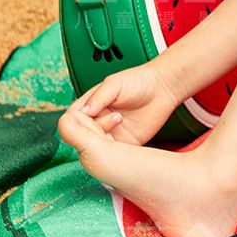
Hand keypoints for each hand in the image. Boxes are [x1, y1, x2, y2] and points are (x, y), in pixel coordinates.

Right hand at [65, 62, 182, 146]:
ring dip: (104, 139)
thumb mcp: (115, 84)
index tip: (88, 117)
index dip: (76, 122)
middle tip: (111, 117)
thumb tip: (83, 112)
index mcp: (90, 106)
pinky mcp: (125, 144)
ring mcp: (111, 134)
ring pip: (97, 148)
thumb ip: (99, 97)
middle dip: (92, 131)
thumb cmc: (138, 80)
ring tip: (120, 119)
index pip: (72, 119)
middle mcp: (98, 122)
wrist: (164, 88)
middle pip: (82, 137)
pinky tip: (124, 135)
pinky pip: (115, 155)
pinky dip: (116, 151)